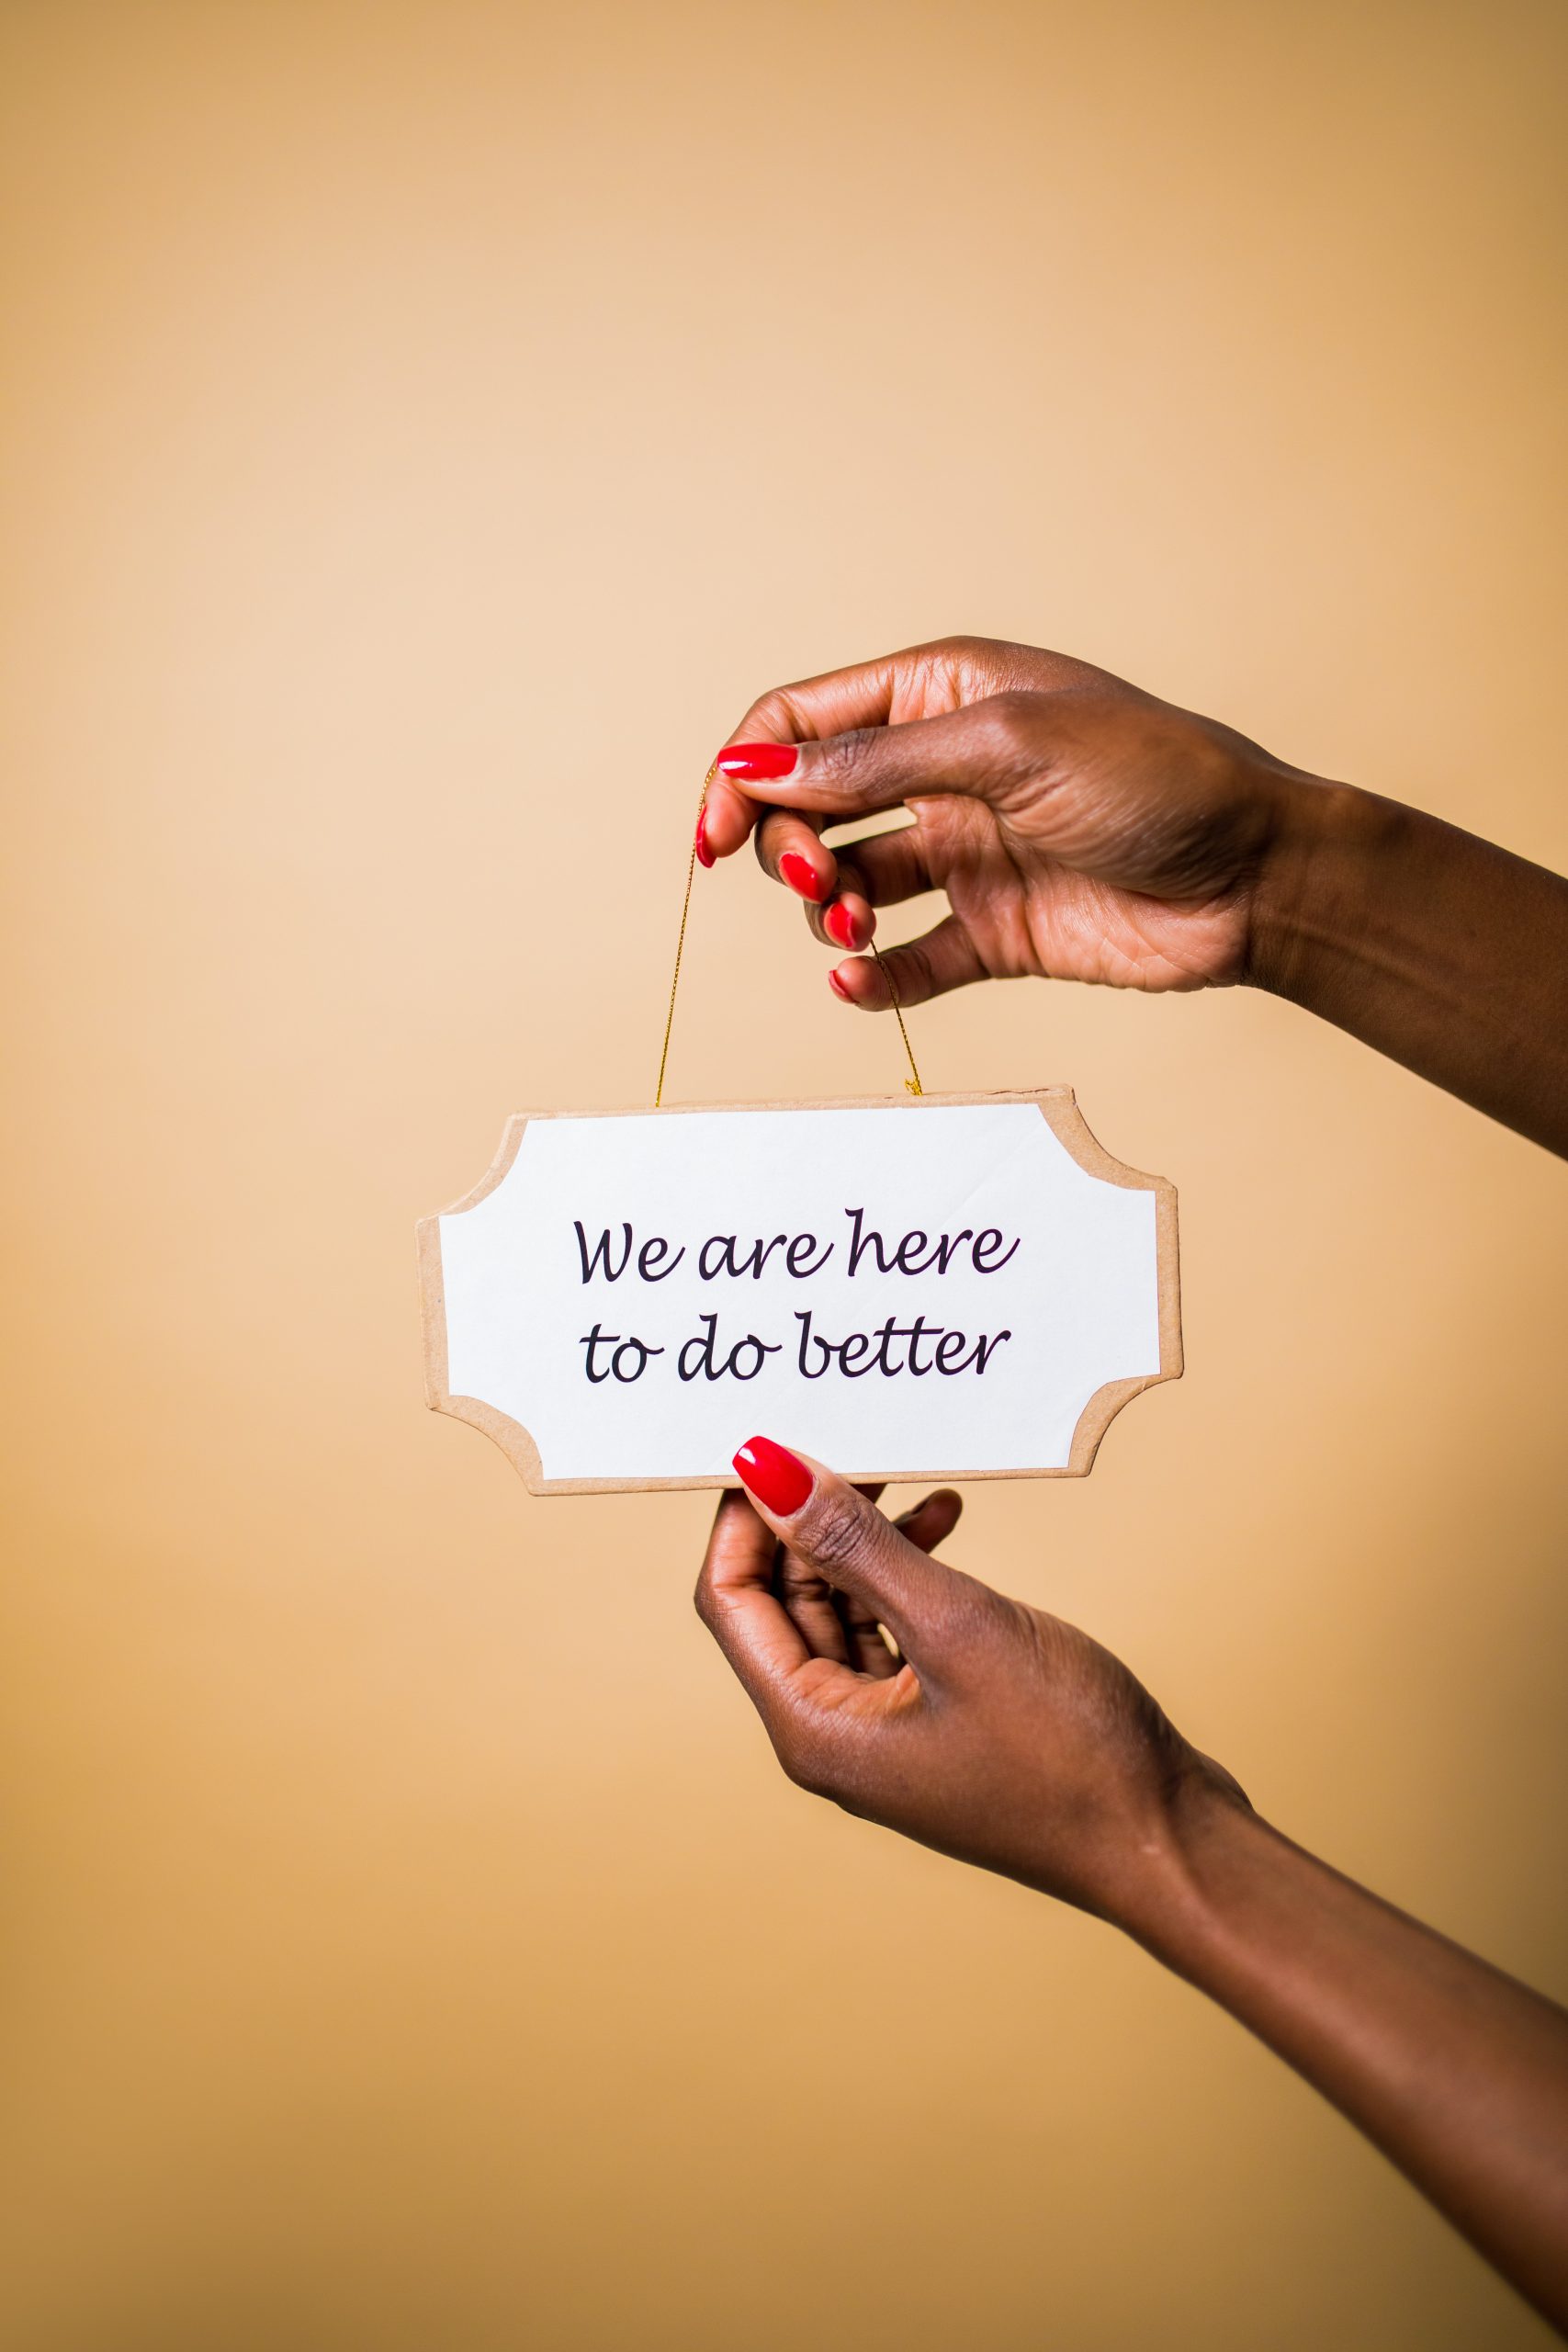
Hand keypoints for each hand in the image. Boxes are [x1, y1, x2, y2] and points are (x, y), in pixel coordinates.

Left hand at [695, 1437, 1243, 1926]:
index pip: (729, 1600)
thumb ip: (856, 1545)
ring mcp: (889, 1732)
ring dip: (865, 1540)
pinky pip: (896, 1630)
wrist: (1167, 1841)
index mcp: (813, 1728)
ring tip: (909, 1474)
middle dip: (805, 1519)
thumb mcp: (956, 1626)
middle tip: (845, 1439)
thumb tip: (767, 1471)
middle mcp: (836, 1735)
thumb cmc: (1067, 1756)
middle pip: (781, 1601)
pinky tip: (949, 1523)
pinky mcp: (939, 1721)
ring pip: (842, 1610)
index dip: (741, 1516)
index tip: (772, 1439)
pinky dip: (912, 1573)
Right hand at [700, 635, 1319, 1008]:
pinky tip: (857, 984)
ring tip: (861, 930)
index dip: (743, 771)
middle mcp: (939, 773)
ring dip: (831, 912)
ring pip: (845, 887)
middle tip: (823, 880)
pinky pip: (902, 962)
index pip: (799, 722)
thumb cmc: (1155, 779)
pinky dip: (870, 979)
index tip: (711, 833)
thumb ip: (873, 764)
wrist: (1257, 877)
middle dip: (788, 848)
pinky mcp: (990, 931)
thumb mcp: (1005, 747)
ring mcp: (963, 854)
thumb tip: (752, 766)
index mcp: (938, 697)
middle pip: (807, 808)